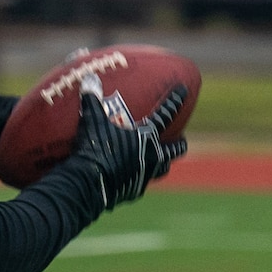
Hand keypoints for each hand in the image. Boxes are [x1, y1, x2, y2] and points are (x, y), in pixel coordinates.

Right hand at [71, 80, 185, 209]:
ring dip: (163, 164)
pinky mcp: (133, 191)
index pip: (165, 115)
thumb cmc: (94, 148)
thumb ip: (92, 100)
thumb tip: (89, 79)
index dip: (174, 101)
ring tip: (161, 161)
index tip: (183, 91)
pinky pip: (140, 183)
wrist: (89, 184)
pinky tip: (131, 178)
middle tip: (181, 140)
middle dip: (180, 144)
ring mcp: (144, 176)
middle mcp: (152, 157)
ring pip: (162, 170)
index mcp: (146, 137)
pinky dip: (138, 179)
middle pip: (175, 150)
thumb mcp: (91, 121)